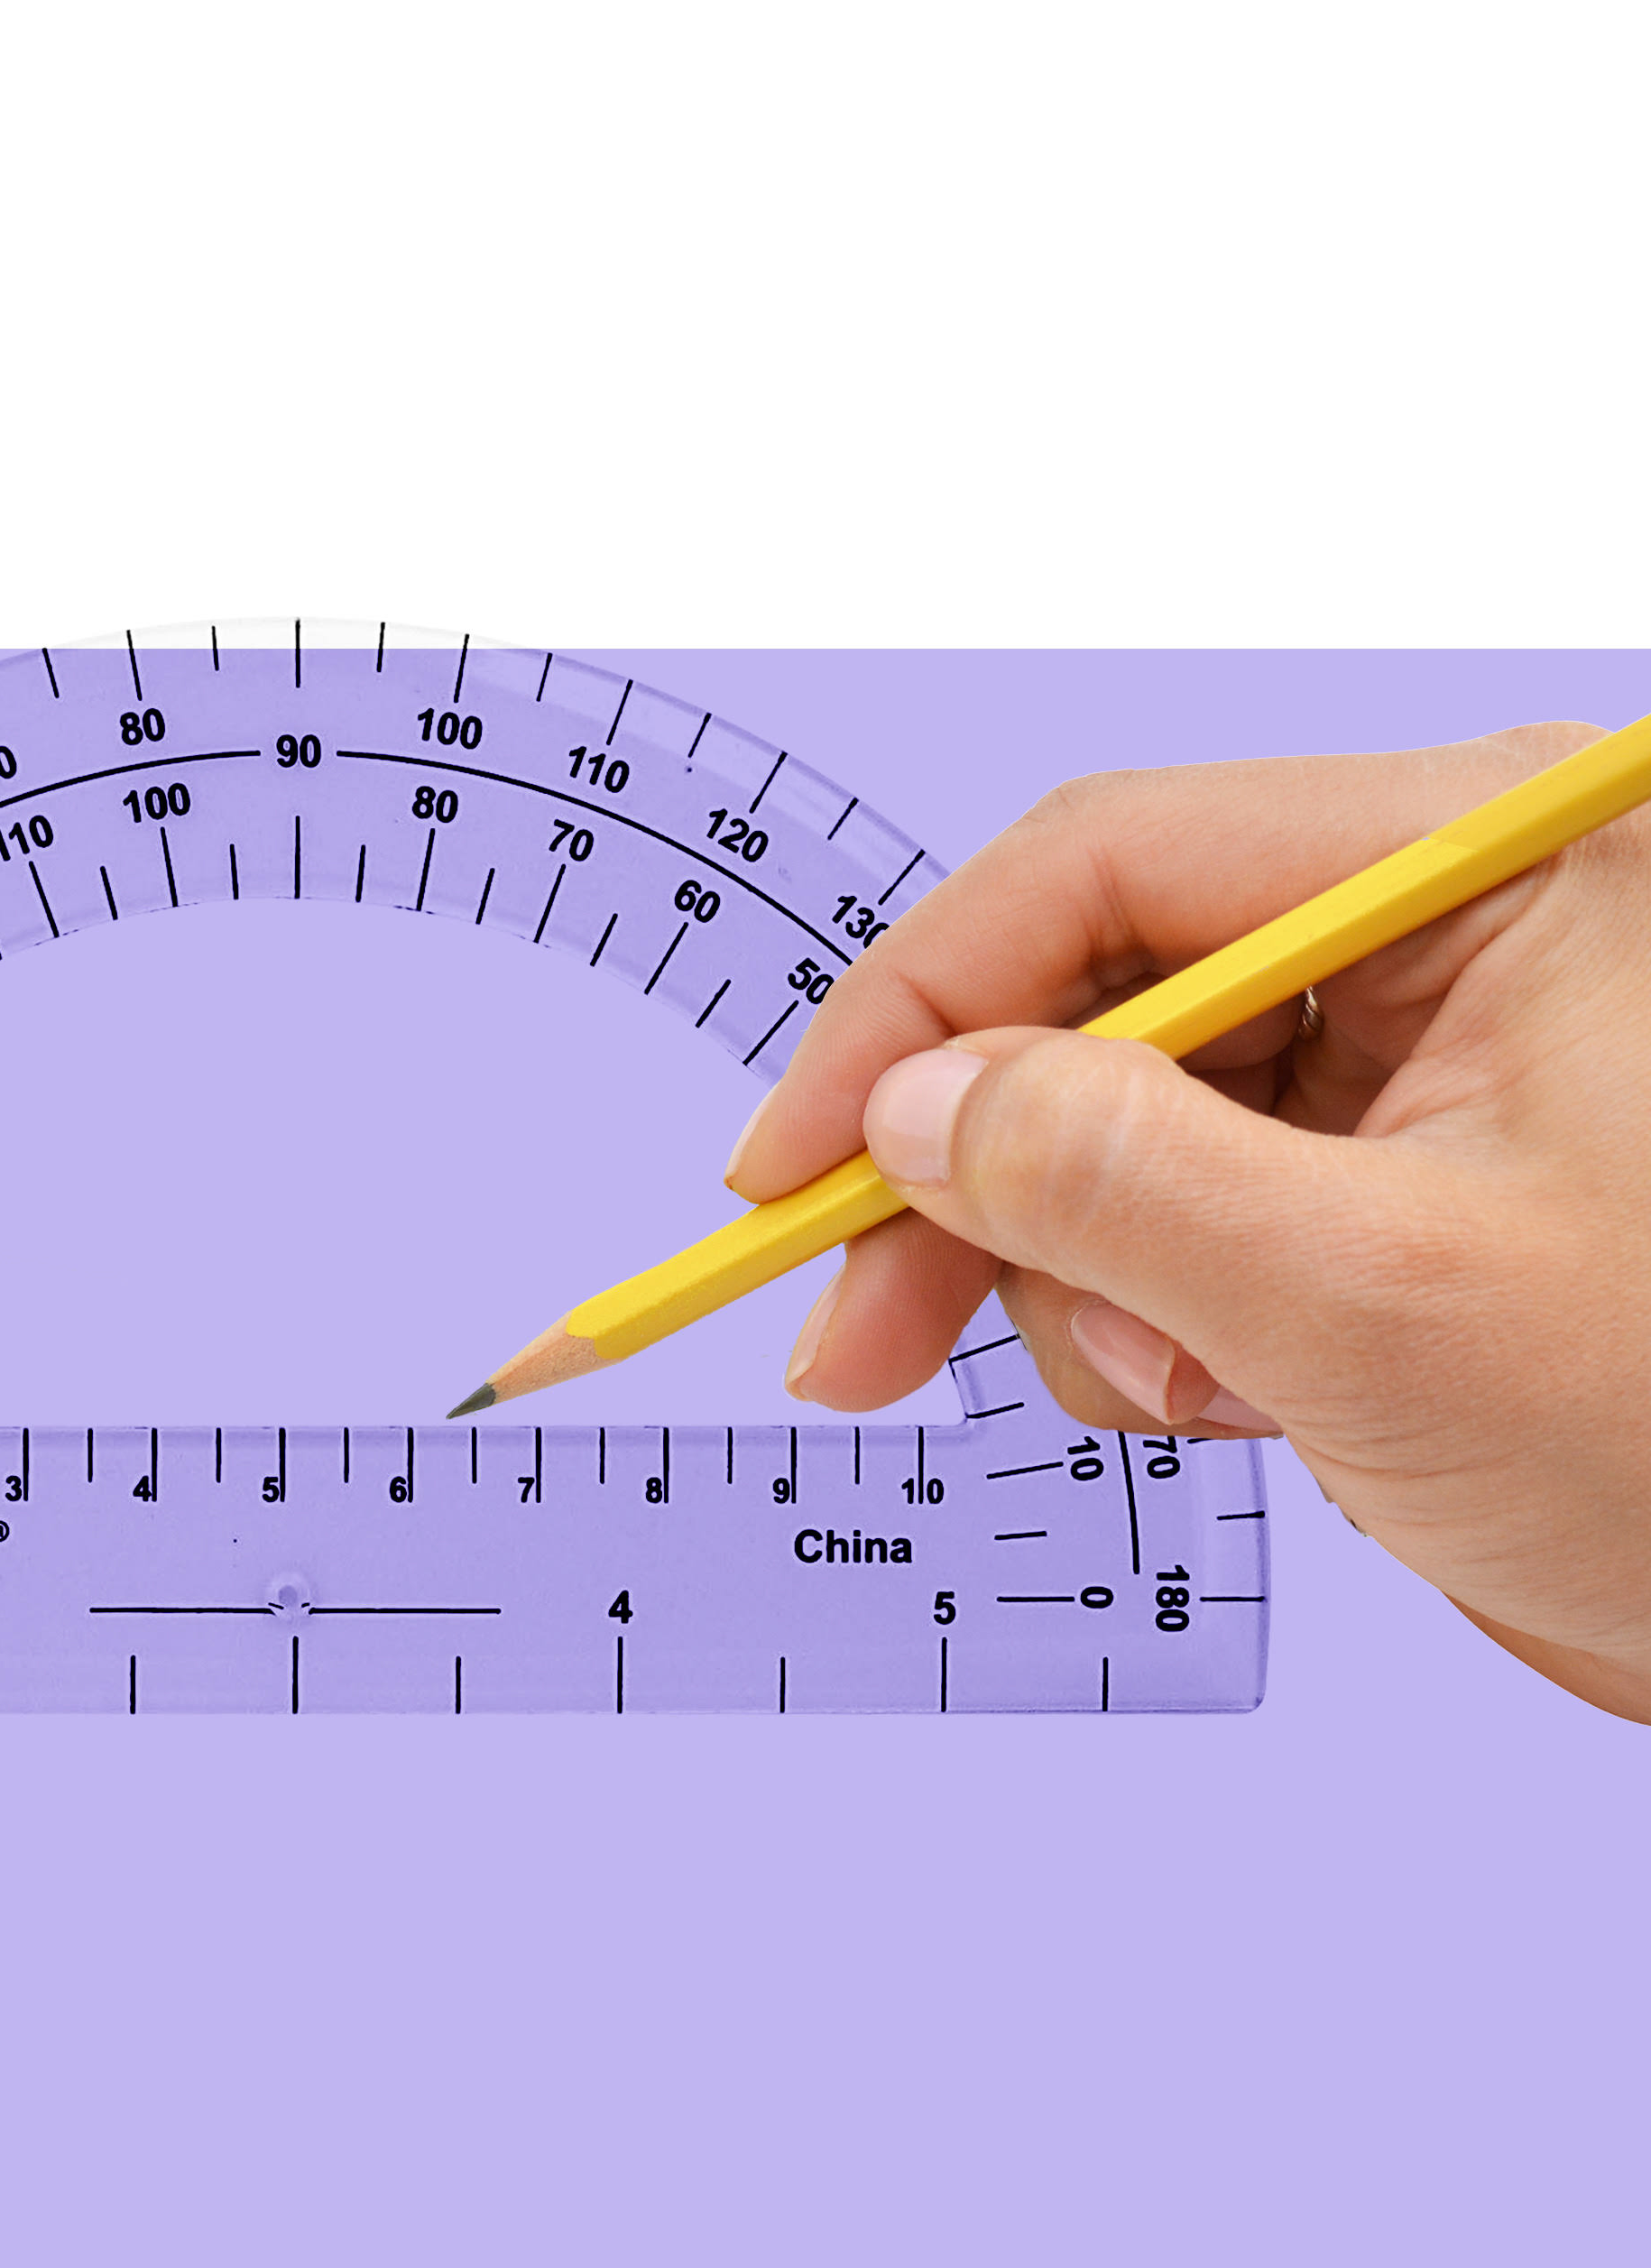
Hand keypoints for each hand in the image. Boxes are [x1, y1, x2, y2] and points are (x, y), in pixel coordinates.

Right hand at [726, 719, 1650, 1724]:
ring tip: (1198, 1399)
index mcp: (1479, 868)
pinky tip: (1239, 1399)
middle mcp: (1438, 929)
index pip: (1106, 868)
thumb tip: (909, 1113)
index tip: (787, 1176)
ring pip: (1115, 1123)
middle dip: (976, 1185)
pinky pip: (1181, 1214)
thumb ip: (1114, 1180)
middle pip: (1091, 1001)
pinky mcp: (1389, 1179)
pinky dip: (1156, 1323)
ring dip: (1089, 1283)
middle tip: (857, 1347)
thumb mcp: (1380, 1307)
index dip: (913, 1016)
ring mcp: (1414, 1060)